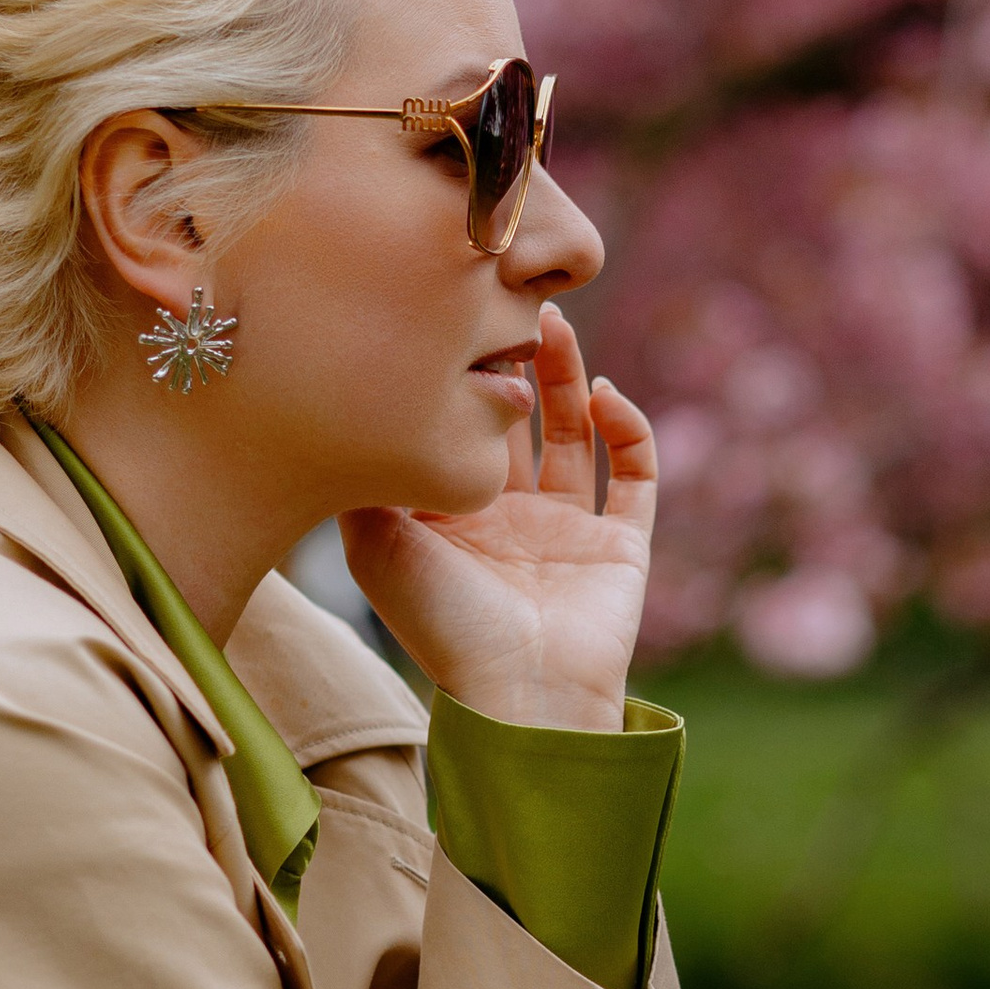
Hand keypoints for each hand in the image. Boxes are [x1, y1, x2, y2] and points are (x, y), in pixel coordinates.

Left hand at [340, 305, 653, 729]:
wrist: (521, 693)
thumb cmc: (444, 625)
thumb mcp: (376, 545)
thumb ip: (367, 475)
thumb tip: (355, 402)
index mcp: (450, 518)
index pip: (457, 427)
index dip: (458, 374)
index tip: (450, 319)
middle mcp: (507, 518)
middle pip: (514, 419)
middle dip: (513, 360)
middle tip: (506, 295)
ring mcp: (567, 528)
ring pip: (572, 432)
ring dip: (568, 376)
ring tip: (553, 320)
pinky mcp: (621, 542)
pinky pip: (633, 471)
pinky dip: (628, 428)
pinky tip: (605, 394)